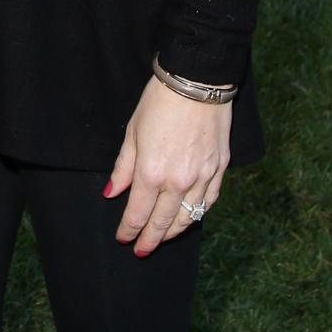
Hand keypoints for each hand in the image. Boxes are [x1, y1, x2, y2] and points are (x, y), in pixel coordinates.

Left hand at [104, 75, 230, 257]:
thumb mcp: (132, 133)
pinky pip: (209, 201)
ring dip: (173, 231)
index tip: (123, 238)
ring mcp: (202, 177)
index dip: (128, 230)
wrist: (197, 82)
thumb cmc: (159, 102)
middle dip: (150, 240)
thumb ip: (122, 168)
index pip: (137, 214)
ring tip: (162, 238)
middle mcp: (178, 181)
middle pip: (162, 222)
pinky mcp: (220, 168)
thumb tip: (112, 193)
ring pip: (189, 217)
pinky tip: (189, 217)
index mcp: (151, 172)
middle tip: (142, 249)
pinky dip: (198, 213)